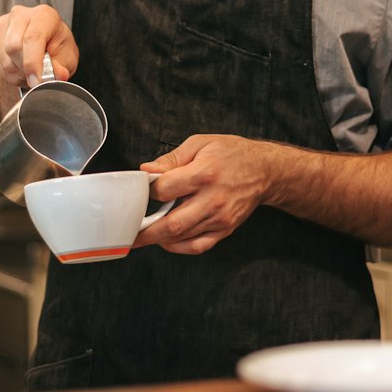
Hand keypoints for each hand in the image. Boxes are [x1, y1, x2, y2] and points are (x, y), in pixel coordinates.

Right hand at [0, 4, 78, 89]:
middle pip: (14, 47)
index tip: (36, 81)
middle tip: (37, 79)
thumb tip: (59, 75)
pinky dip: (11, 75)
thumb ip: (62, 66)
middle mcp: (20, 16)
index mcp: (43, 15)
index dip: (33, 62)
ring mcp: (3, 27)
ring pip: (5, 60)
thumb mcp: (67, 57)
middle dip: (26, 69)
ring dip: (19, 74)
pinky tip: (22, 72)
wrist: (45, 43)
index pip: (33, 37)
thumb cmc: (57, 47)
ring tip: (32, 73)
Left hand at [133, 134, 275, 254]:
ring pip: (182, 237)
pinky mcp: (225, 229)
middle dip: (144, 232)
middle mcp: (213, 199)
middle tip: (127, 234)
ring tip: (143, 234)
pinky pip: (198, 246)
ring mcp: (220, 218)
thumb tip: (146, 171)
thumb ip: (171, 159)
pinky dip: (179, 247)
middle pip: (171, 224)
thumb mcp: (200, 144)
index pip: (164, 190)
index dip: (148, 191)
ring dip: (158, 239)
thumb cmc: (232, 154)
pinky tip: (167, 241)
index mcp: (204, 173)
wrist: (265, 170)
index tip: (143, 190)